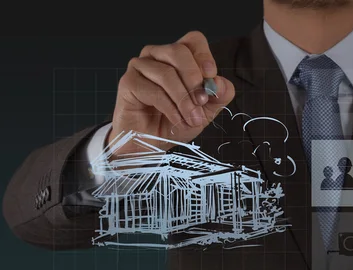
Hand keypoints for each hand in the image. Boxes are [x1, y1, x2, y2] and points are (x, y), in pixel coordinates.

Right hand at [109, 31, 235, 157]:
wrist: (152, 143)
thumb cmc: (175, 121)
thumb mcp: (205, 110)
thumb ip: (218, 96)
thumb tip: (221, 84)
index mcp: (177, 57)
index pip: (193, 41)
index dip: (203, 55)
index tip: (211, 75)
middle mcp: (157, 55)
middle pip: (179, 52)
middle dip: (194, 80)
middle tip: (201, 102)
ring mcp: (140, 66)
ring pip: (167, 74)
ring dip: (184, 100)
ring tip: (192, 119)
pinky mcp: (128, 82)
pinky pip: (154, 91)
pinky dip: (170, 109)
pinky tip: (177, 121)